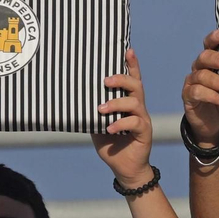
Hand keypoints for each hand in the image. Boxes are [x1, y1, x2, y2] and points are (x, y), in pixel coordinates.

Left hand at [93, 49, 154, 187]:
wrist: (123, 168)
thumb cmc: (110, 144)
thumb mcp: (96, 124)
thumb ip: (91, 111)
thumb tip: (74, 98)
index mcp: (127, 102)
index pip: (132, 79)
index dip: (132, 64)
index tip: (128, 50)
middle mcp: (137, 107)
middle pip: (135, 85)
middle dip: (121, 79)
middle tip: (105, 81)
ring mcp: (142, 119)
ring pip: (135, 102)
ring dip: (116, 103)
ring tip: (100, 109)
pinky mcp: (144, 132)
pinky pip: (134, 122)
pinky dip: (120, 123)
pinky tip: (109, 128)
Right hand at [181, 29, 218, 145]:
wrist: (217, 121)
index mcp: (212, 60)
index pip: (210, 44)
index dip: (215, 37)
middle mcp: (200, 67)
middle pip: (205, 57)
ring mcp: (192, 80)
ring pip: (202, 76)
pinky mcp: (188, 95)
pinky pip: (197, 91)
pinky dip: (211, 95)